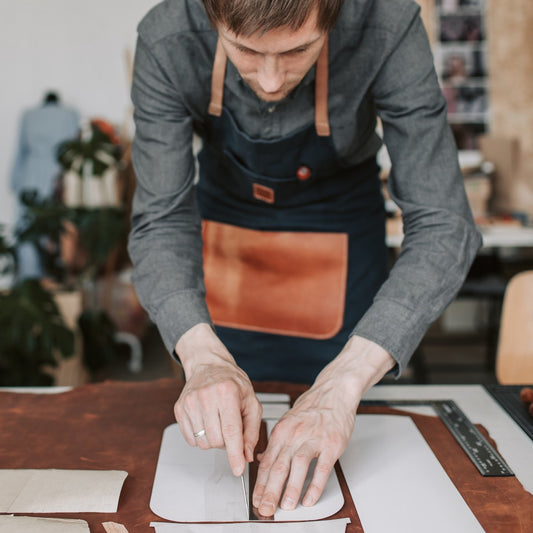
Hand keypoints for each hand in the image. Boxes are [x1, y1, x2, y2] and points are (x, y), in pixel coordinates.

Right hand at [174, 323, 262, 475]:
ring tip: (218, 422)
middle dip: (226, 443)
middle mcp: (206, 396)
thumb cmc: (233, 383)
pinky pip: (191, 439)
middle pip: (216, 441)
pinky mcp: (179, 408)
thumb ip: (251, 431)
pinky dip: (201, 437)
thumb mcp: (251, 402)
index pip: (231, 431)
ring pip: (202, 443)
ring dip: (213, 440)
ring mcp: (190, 402)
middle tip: (230, 427)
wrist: (209, 365)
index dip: (235, 454)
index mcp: (227, 392)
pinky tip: (206, 421)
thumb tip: (247, 455)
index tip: (238, 469)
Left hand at [252, 335, 394, 515]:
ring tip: (286, 506)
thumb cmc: (312, 406)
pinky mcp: (332, 443)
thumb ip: (276, 442)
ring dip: (291, 488)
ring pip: (298, 466)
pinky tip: (310, 498)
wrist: (334, 391)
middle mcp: (295, 435)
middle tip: (266, 509)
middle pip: (279, 466)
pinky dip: (315, 484)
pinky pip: (322, 467)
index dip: (260, 483)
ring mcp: (314, 439)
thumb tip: (261, 459)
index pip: (267, 461)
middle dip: (270, 490)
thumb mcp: (288, 421)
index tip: (256, 499)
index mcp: (282, 431)